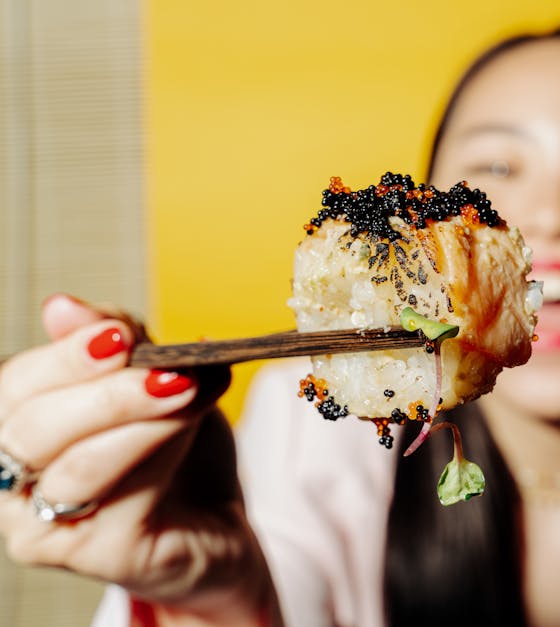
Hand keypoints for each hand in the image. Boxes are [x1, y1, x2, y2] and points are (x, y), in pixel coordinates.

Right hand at [0, 295, 279, 624]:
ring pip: (76, 468)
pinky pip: (122, 501)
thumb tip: (62, 307)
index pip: (12, 388)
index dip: (62, 357)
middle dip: (103, 392)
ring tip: (189, 388)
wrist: (220, 521)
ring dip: (138, 420)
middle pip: (29, 429)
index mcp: (16, 431)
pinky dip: (161, 452)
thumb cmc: (178, 449)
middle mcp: (13, 486)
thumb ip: (116, 345)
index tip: (119, 331)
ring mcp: (47, 529)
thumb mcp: (155, 379)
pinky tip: (193, 423)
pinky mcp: (98, 557)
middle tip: (165, 368)